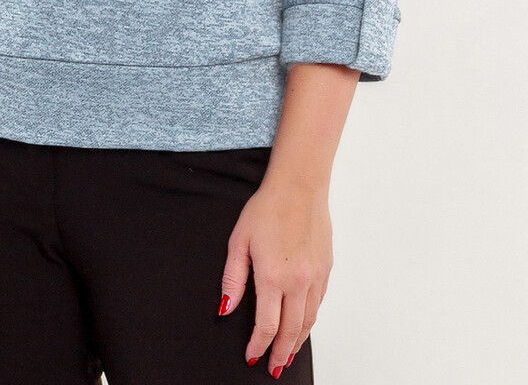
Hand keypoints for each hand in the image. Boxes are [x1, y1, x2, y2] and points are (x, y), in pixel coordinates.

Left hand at [218, 177, 332, 375]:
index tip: (251, 356)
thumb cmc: (267, 208)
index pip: (267, 325)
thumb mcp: (239, 241)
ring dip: (298, 342)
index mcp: (273, 276)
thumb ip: (232, 279)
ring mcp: (315, 276)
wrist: (299, 186)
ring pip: (309, 321)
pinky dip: (310, 321)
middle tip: (274, 368)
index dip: (258, 345)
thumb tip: (226, 309)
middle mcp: (298, 281)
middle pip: (291, 331)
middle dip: (281, 354)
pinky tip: (302, 325)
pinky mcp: (326, 269)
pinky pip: (319, 303)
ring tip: (288, 355)